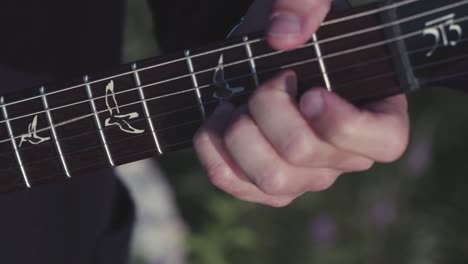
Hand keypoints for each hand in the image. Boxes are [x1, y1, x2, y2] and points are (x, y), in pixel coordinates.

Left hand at [193, 0, 409, 206]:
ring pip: (272, 179)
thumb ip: (307, 2)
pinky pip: (237, 184)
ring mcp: (305, 177)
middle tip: (266, 82)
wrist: (268, 60)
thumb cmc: (299, 35)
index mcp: (375, 114)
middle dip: (268, 107)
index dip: (343, 123)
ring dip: (240, 134)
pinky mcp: (266, 186)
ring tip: (235, 104)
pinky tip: (216, 121)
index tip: (310, 91)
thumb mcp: (309, 3)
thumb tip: (284, 35)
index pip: (384, 143)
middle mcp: (343, 156)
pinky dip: (213, 151)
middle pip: (303, 153)